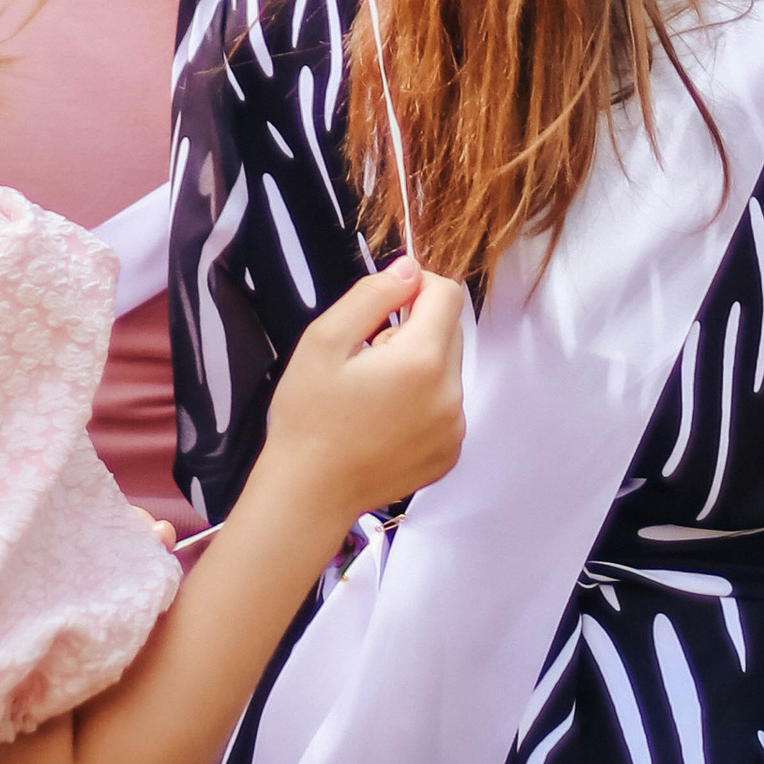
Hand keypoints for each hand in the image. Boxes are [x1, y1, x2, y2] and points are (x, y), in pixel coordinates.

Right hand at [264, 258, 466, 525]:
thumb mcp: (325, 340)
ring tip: (374, 393)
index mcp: (423, 361)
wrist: (309, 495)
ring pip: (448, 368)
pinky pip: (447, 405)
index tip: (384, 307)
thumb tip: (409, 269)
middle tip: (368, 356)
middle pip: (449, 331)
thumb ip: (372, 295)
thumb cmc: (309, 418)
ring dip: (419, 365)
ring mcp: (455, 429)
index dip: (416, 287)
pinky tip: (385, 419)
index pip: (448, 294)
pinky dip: (424, 400)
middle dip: (414, 329)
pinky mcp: (450, 453)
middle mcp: (451, 395)